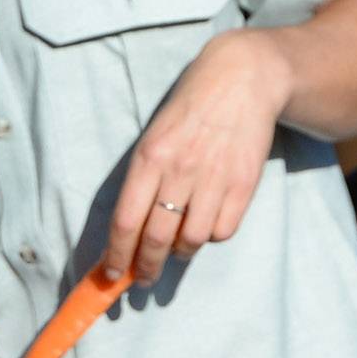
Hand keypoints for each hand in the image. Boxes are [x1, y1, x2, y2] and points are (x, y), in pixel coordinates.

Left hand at [103, 29, 291, 285]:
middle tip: (144, 279)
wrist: (243, 78)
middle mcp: (180, 170)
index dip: (117, 256)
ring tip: (177, 250)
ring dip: (180, 254)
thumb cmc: (191, 107)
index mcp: (150, 157)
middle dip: (146, 268)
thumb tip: (130, 230)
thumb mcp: (155, 134)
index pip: (126, 221)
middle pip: (157, 239)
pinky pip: (223, 231)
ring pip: (191, 240)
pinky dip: (211, 236)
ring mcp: (215, 178)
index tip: (112, 275)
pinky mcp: (245, 184)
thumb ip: (144, 179)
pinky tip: (207, 225)